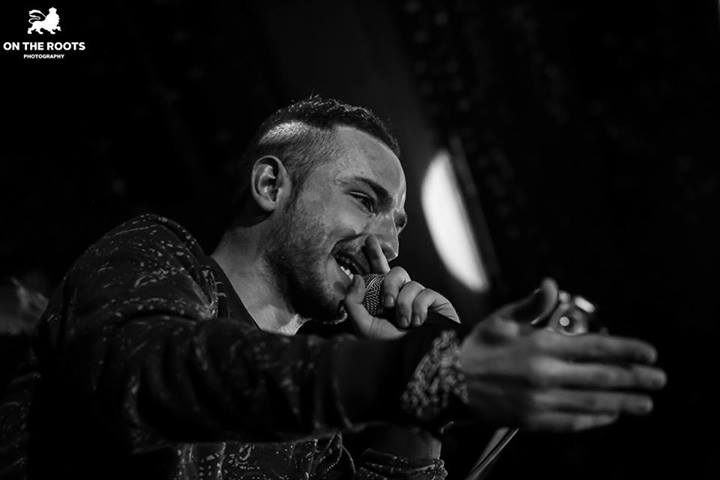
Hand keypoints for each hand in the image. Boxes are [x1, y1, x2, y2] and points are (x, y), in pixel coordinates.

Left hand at [342, 236, 458, 338]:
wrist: (414, 355)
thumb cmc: (388, 345)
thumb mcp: (362, 326)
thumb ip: (353, 303)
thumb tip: (357, 278)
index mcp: (384, 294)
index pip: (379, 270)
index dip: (375, 254)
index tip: (369, 239)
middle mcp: (403, 292)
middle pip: (397, 272)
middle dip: (390, 286)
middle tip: (387, 305)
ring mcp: (419, 295)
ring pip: (410, 285)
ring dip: (404, 306)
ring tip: (403, 323)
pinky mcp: (435, 300)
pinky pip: (424, 294)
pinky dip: (418, 310)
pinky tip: (417, 323)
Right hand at [459, 278, 666, 431]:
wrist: (447, 381)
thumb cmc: (479, 347)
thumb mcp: (503, 319)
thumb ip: (532, 304)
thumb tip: (552, 284)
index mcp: (541, 345)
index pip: (596, 347)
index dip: (627, 350)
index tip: (651, 353)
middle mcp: (545, 373)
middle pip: (602, 377)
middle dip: (635, 378)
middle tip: (659, 380)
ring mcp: (540, 400)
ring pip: (593, 403)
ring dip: (624, 403)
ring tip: (646, 404)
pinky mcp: (533, 420)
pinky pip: (573, 422)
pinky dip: (595, 419)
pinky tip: (611, 416)